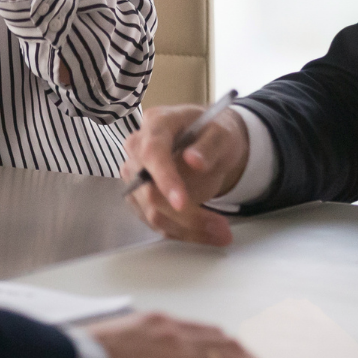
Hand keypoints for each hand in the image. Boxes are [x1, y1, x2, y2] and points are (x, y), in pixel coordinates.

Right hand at [121, 106, 251, 245]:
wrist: (207, 144)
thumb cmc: (212, 133)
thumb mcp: (221, 133)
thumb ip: (209, 145)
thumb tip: (193, 161)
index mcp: (156, 124)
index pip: (152, 153)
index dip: (165, 179)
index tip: (182, 203)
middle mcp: (137, 148)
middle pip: (150, 190)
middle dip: (186, 215)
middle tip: (222, 229)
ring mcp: (134, 175)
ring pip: (152, 212)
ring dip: (187, 229)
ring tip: (221, 233)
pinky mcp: (139, 197)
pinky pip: (156, 221)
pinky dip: (182, 232)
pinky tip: (205, 232)